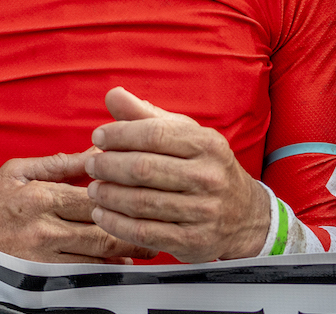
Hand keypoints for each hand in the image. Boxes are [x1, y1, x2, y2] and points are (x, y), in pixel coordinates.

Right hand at [0, 152, 156, 263]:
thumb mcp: (19, 172)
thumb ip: (60, 163)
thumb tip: (97, 150)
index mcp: (43, 197)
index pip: (94, 197)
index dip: (123, 196)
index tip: (148, 194)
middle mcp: (45, 229)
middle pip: (100, 231)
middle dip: (133, 231)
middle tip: (160, 228)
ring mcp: (41, 257)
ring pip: (93, 258)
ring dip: (123, 254)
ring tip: (148, 249)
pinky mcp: (37, 278)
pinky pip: (77, 277)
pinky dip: (100, 273)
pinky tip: (117, 268)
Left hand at [86, 87, 270, 262]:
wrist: (245, 216)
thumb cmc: (205, 168)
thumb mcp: (186, 136)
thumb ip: (147, 116)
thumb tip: (113, 95)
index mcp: (207, 144)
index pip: (155, 134)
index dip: (120, 134)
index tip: (98, 137)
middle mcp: (208, 176)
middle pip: (144, 168)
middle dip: (109, 166)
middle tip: (90, 165)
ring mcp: (202, 211)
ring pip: (141, 202)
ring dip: (109, 196)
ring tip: (93, 189)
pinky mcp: (193, 241)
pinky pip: (145, 232)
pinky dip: (116, 223)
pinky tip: (102, 215)